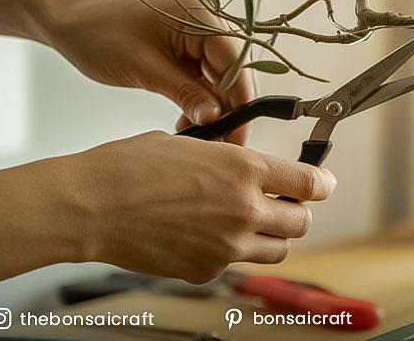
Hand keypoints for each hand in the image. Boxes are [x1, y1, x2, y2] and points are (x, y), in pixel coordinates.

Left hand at [48, 0, 255, 143]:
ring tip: (200, 135)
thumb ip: (186, 94)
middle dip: (230, 106)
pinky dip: (201, 98)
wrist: (72, 23)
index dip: (241, 97)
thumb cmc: (100, 36)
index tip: (238, 131)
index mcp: (202, 15)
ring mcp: (201, 32)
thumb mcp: (145, 69)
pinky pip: (206, 75)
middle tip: (223, 142)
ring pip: (223, 76)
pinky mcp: (191, 45)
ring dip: (215, 106)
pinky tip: (190, 120)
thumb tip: (216, 119)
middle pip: (235, 69)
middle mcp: (208, 20)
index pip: (237, 60)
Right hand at [73, 131, 336, 282]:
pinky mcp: (206, 270)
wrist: (91, 205)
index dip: (321, 184)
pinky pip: (235, 264)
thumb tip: (248, 167)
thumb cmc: (130, 167)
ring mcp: (228, 246)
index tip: (322, 184)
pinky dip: (231, 253)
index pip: (309, 184)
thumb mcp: (192, 144)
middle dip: (296, 211)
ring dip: (273, 236)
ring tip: (251, 223)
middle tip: (283, 203)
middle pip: (301, 222)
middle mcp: (245, 210)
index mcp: (245, 170)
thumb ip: (230, 159)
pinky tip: (208, 236)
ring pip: (278, 249)